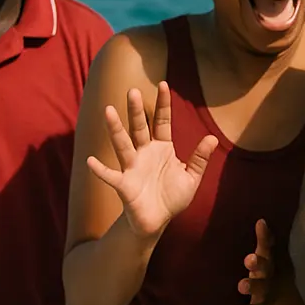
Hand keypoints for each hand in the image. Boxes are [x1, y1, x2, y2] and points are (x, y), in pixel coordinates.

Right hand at [87, 82, 217, 238]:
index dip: (162, 104)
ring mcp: (132, 167)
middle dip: (135, 110)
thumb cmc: (172, 197)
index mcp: (162, 148)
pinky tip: (91, 160)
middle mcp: (144, 153)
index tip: (163, 84)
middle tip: (132, 90)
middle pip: (139, 128)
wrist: (158, 221)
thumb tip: (213, 138)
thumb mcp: (191, 177)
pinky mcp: (124, 185)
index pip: (161, 121)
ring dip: (115, 130)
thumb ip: (200, 158)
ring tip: (107, 111)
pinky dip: (101, 170)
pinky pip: (111, 176)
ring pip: (122, 145)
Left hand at [228, 219, 276, 304]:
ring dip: (253, 286)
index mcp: (274, 263)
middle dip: (259, 263)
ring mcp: (270, 294)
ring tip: (242, 285)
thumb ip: (268, 245)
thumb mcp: (277, 263)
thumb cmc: (281, 282)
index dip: (265, 237)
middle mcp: (273, 276)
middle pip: (266, 267)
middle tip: (250, 260)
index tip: (260, 224)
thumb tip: (260, 220)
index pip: (269, 248)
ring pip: (262, 289)